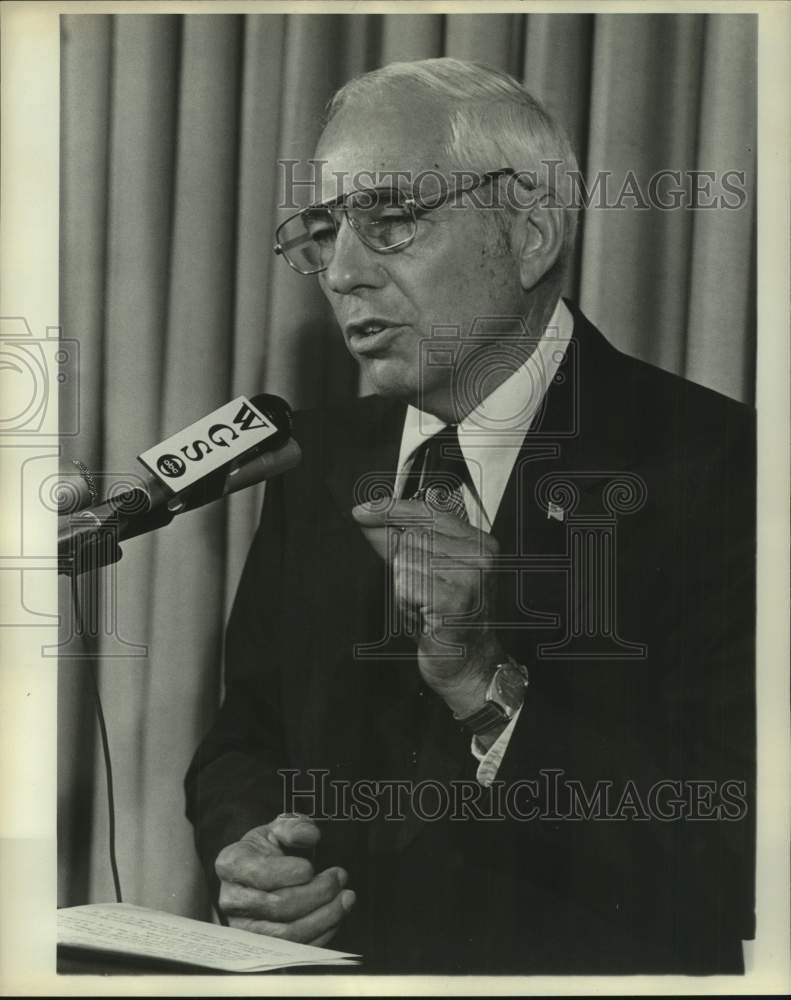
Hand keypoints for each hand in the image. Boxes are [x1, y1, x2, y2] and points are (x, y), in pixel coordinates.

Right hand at [215, 815, 354, 946]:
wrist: (260, 871)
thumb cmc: (268, 850)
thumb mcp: (278, 828)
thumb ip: (294, 826)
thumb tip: (309, 835)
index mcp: (232, 864)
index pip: (262, 875)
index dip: (292, 873)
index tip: (312, 867)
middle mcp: (232, 900)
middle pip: (279, 906)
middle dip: (318, 893)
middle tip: (340, 877)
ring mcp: (245, 928)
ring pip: (288, 933)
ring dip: (325, 916)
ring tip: (346, 897)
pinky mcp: (262, 948)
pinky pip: (295, 950)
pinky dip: (322, 934)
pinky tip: (337, 914)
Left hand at [352, 499, 505, 715]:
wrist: (470, 666)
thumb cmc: (449, 622)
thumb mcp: (425, 574)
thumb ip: (398, 543)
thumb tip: (367, 518)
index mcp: (479, 543)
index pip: (428, 511)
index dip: (391, 509)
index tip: (363, 511)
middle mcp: (480, 556)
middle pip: (412, 536)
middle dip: (401, 562)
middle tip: (419, 592)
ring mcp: (470, 576)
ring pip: (406, 560)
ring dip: (404, 586)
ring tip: (425, 605)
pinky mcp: (455, 599)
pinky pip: (406, 584)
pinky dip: (405, 601)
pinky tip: (424, 614)